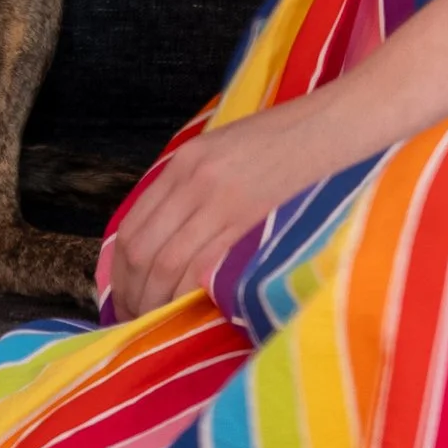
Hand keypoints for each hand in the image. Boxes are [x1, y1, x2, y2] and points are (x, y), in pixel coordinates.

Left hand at [105, 98, 348, 318]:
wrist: (327, 128)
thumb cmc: (279, 139)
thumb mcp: (220, 149)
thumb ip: (188, 185)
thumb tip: (163, 235)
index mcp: (183, 162)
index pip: (132, 227)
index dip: (119, 269)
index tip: (123, 292)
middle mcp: (193, 181)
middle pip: (143, 250)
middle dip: (132, 291)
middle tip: (135, 315)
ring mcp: (221, 201)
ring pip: (169, 263)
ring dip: (156, 299)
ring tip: (157, 319)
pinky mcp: (249, 219)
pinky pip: (206, 265)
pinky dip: (189, 292)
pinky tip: (188, 308)